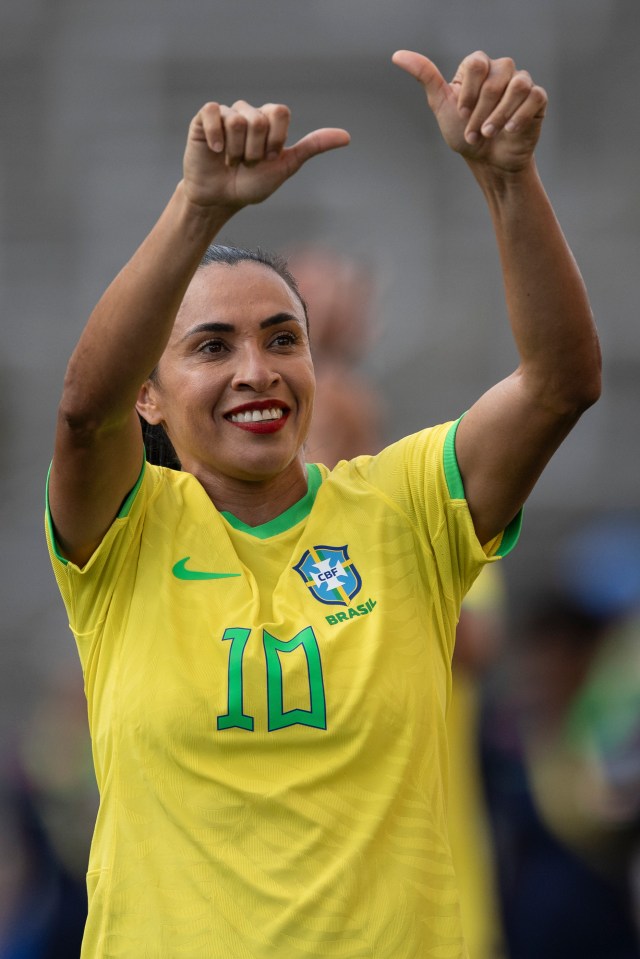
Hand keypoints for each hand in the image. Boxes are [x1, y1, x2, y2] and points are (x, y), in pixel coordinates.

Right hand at [182, 100, 349, 210]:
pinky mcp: (204, 119)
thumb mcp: (286, 166)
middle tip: (247, 162)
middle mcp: (249, 112)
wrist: (221, 199)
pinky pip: (213, 112)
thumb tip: (347, 137)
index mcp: (269, 120)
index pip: (280, 113)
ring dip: (236, 151)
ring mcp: (226, 114)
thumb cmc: (252, 184)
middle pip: (259, 119)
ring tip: (231, 160)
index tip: (269, 158)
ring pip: (237, 121)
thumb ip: (313, 147)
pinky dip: (217, 137)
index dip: (275, 140)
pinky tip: (217, 151)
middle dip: (254, 150)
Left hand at [392, 50, 546, 172]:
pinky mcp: (537, 99)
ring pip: (517, 85)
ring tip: (489, 134)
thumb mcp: (442, 106)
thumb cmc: (464, 133)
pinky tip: (509, 131)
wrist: (488, 162)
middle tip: (474, 133)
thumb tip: (397, 55)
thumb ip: (425, 77)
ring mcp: (521, 83)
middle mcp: (501, 70)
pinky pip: (534, 96)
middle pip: (496, 77)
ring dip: (499, 115)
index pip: (476, 63)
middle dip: (481, 110)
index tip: (461, 114)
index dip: (468, 93)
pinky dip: (520, 116)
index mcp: (478, 67)